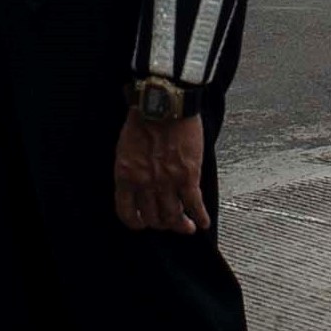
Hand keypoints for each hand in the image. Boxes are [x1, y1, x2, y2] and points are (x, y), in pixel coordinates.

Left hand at [113, 110, 208, 233]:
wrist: (163, 103)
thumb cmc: (143, 119)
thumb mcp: (126, 149)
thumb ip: (131, 170)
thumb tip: (139, 183)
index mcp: (125, 176)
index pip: (126, 213)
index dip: (136, 223)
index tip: (143, 224)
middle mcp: (144, 184)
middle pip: (153, 217)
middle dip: (161, 224)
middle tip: (169, 224)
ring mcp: (167, 182)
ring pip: (173, 215)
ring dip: (181, 225)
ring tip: (188, 227)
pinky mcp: (188, 175)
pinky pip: (194, 204)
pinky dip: (201, 216)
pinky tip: (204, 223)